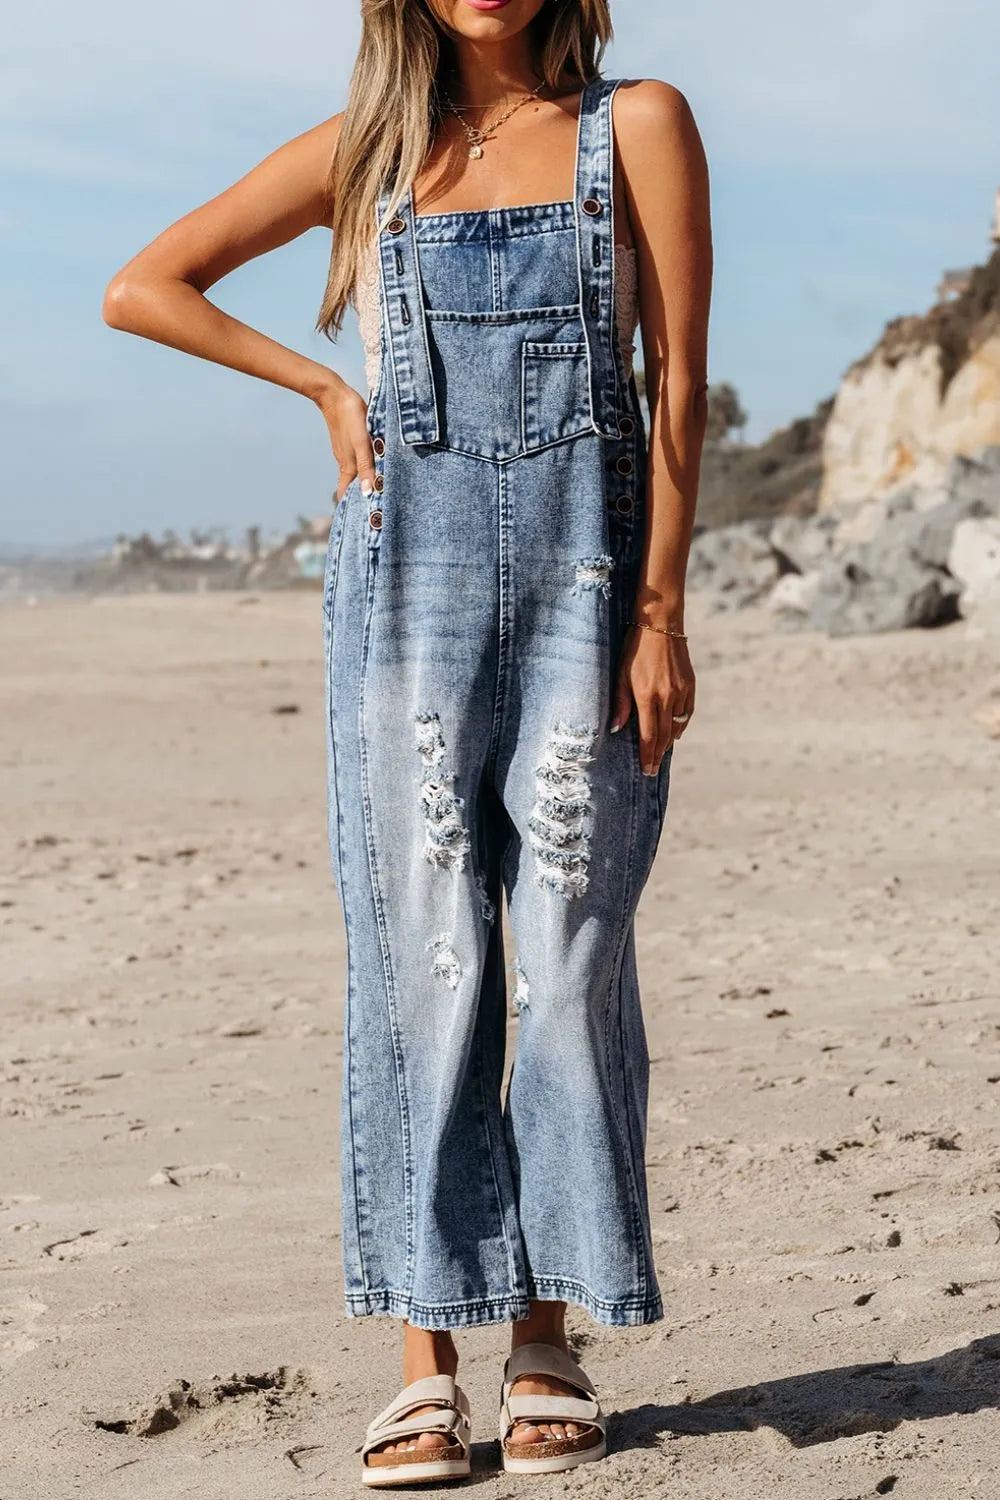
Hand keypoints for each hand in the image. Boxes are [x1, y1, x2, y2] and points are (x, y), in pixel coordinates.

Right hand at [314, 378, 376, 501]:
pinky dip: (363, 471)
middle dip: (358, 500)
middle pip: (350, 488)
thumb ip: (366, 467)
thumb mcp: (362, 443)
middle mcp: (346, 463)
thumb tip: (368, 493)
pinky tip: (371, 469)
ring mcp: (346, 453)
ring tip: (374, 494)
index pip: (346, 495)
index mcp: (348, 467)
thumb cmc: (351, 417)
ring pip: (354, 475)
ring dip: (362, 485)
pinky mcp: (348, 443)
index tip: (359, 521)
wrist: (334, 394)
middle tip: (371, 512)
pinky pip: (356, 462)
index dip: (350, 508)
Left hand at [610, 625, 694, 774]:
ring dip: (668, 741)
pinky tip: (674, 731)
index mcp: (647, 696)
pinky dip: (680, 725)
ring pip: (677, 726)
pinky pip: (687, 713)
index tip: (647, 770)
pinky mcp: (690, 685)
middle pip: (664, 736)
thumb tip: (617, 730)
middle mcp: (667, 697)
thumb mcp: (621, 675)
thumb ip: (620, 704)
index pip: (649, 735)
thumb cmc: (634, 648)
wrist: (660, 625)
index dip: (648, 755)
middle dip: (658, 755)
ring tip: (660, 752)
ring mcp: (681, 691)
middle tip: (653, 770)